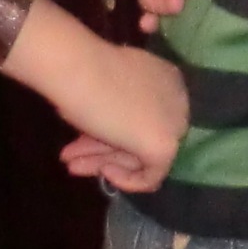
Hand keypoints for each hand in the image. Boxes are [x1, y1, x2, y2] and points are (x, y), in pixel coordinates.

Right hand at [49, 40, 189, 191]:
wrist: (78, 69)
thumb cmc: (85, 73)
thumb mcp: (106, 90)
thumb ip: (117, 108)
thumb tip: (108, 127)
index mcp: (168, 79)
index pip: (145, 116)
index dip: (112, 130)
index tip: (83, 137)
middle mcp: (178, 100)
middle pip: (141, 135)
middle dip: (102, 148)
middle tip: (69, 156)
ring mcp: (175, 124)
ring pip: (140, 154)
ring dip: (103, 160)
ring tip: (70, 164)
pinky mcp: (165, 147)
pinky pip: (151, 175)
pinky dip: (126, 179)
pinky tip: (102, 171)